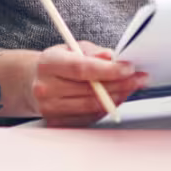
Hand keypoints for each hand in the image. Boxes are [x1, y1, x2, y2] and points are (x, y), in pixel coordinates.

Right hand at [32, 45, 148, 125]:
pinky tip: (114, 98)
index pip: (82, 69)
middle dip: (121, 84)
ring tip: (130, 87)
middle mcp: (46, 88)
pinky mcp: (57, 122)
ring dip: (117, 98)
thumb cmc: (55, 63)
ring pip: (92, 107)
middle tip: (139, 78)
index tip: (128, 69)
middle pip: (91, 91)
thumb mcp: (71, 47)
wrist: (32, 82)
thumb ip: (93, 52)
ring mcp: (50, 108)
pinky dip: (105, 108)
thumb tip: (112, 58)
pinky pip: (89, 118)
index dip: (109, 70)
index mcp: (48, 64)